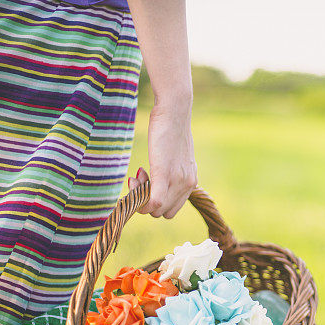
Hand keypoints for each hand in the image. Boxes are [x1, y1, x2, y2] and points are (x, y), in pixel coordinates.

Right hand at [128, 100, 196, 217]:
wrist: (174, 110)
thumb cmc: (171, 129)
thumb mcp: (175, 156)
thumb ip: (171, 172)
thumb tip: (153, 182)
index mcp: (190, 182)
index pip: (172, 209)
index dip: (155, 202)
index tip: (146, 182)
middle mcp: (188, 184)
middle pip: (163, 213)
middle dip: (146, 202)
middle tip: (139, 178)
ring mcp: (177, 180)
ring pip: (156, 210)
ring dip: (141, 198)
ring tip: (138, 174)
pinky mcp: (165, 173)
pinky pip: (154, 201)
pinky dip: (142, 200)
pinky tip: (134, 179)